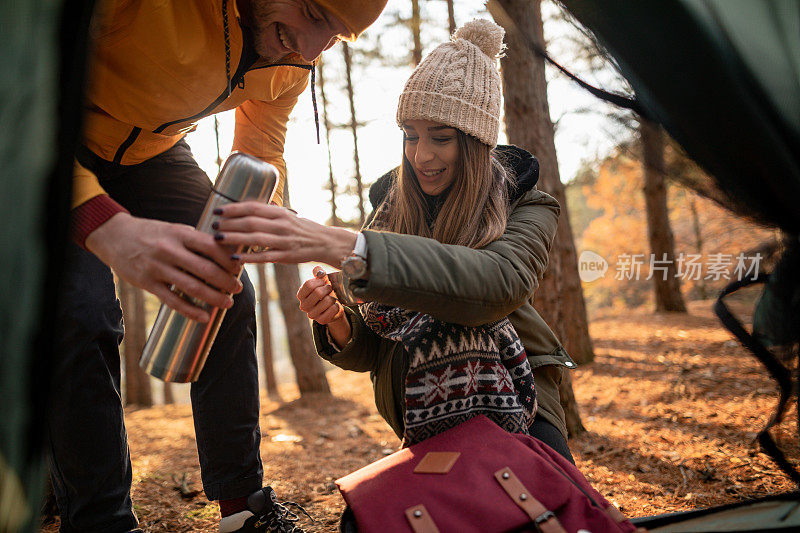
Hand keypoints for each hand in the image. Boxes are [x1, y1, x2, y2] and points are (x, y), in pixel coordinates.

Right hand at [85, 212, 242, 321]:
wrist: (114, 236)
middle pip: (205, 269)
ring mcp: (157, 268)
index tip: (240, 268)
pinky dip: (191, 311)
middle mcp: (169, 250)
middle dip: (226, 282)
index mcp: (180, 234)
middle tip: (238, 289)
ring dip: (213, 298)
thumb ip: (196, 241)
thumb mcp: (175, 230)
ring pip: (192, 287)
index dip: (228, 260)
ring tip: (227, 303)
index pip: (211, 247)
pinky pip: (173, 301)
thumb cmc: (152, 233)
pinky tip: (204, 317)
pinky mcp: (147, 283)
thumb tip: (226, 253)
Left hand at [212, 201, 356, 266]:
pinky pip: (264, 257)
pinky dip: (249, 258)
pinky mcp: (286, 256)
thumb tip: (250, 208)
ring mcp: (284, 241)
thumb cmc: (304, 229)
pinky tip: (235, 259)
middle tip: (213, 225)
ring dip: (234, 239)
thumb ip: (270, 213)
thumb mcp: (288, 216)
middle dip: (229, 224)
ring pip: (255, 239)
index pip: (253, 207)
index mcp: (280, 213)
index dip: (234, 209)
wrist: (326, 242)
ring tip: (218, 239)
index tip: (218, 211)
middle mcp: (281, 225)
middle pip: (251, 222)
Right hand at [297, 267, 351, 345]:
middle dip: (327, 288)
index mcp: (301, 295)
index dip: (319, 281)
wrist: (332, 306)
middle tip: (330, 289)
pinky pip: (332, 310)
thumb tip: (318, 270)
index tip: (323, 282)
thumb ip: (319, 274)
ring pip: (326, 301)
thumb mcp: (322, 281)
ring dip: (332, 297)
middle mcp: (304, 306)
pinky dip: (336, 306)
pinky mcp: (321, 321)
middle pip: (318, 293)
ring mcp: (312, 314)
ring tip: (332, 298)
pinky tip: (334, 305)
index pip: (308, 285)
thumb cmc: (325, 292)